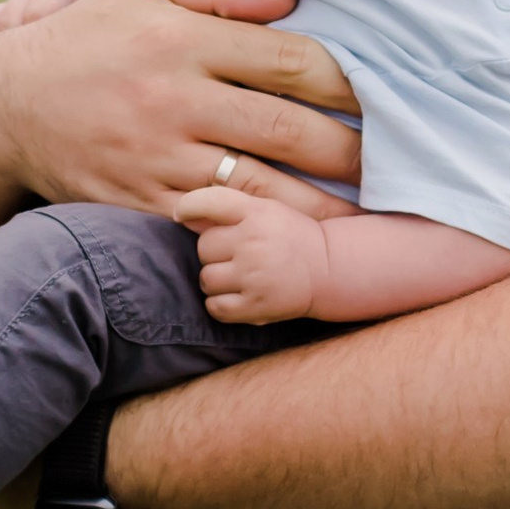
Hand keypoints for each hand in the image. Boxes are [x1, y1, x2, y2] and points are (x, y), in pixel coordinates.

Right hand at [0, 0, 367, 348]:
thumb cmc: (83, 39)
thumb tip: (289, 0)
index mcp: (182, 38)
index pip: (290, 59)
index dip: (350, 81)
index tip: (386, 95)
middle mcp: (173, 98)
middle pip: (288, 128)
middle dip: (353, 149)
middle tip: (400, 160)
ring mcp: (155, 156)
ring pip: (260, 188)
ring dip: (322, 204)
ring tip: (372, 214)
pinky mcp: (137, 203)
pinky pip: (213, 225)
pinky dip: (260, 235)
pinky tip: (299, 242)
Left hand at [173, 183, 329, 325]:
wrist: (328, 269)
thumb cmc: (290, 236)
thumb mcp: (266, 210)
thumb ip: (227, 209)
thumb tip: (182, 214)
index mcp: (257, 212)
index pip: (209, 202)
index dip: (188, 207)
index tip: (181, 214)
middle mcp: (254, 241)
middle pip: (203, 247)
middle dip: (214, 253)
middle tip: (236, 256)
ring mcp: (254, 275)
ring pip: (207, 279)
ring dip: (216, 280)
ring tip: (239, 277)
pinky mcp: (256, 305)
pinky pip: (215, 306)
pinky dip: (220, 304)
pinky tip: (237, 296)